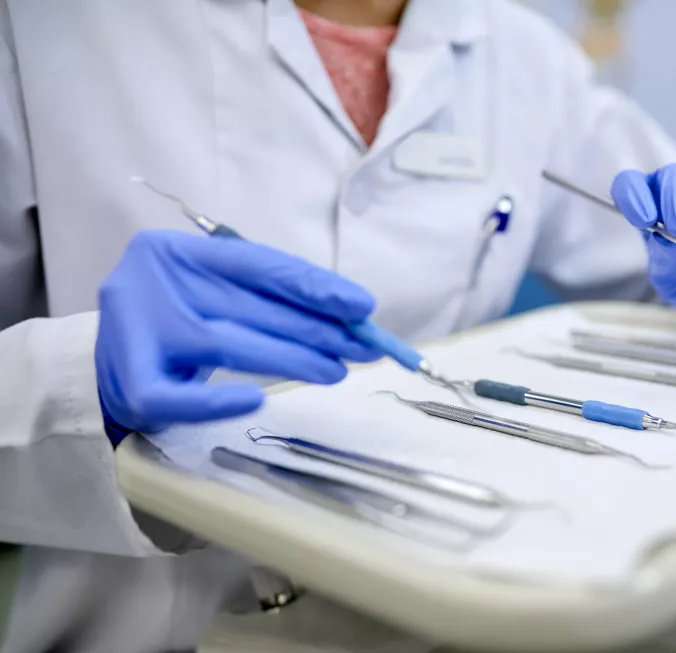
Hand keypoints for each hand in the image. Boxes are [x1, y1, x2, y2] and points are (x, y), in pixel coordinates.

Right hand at [96, 230, 378, 434]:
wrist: (103, 363)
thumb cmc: (175, 321)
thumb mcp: (214, 292)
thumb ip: (268, 296)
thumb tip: (349, 315)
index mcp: (175, 252)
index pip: (258, 265)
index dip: (314, 287)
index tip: (363, 307)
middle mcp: (153, 284)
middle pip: (250, 307)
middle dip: (316, 329)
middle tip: (364, 347)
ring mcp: (137, 334)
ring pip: (228, 345)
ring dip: (292, 360)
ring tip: (336, 370)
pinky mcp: (130, 385)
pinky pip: (181, 399)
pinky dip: (220, 401)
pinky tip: (259, 401)